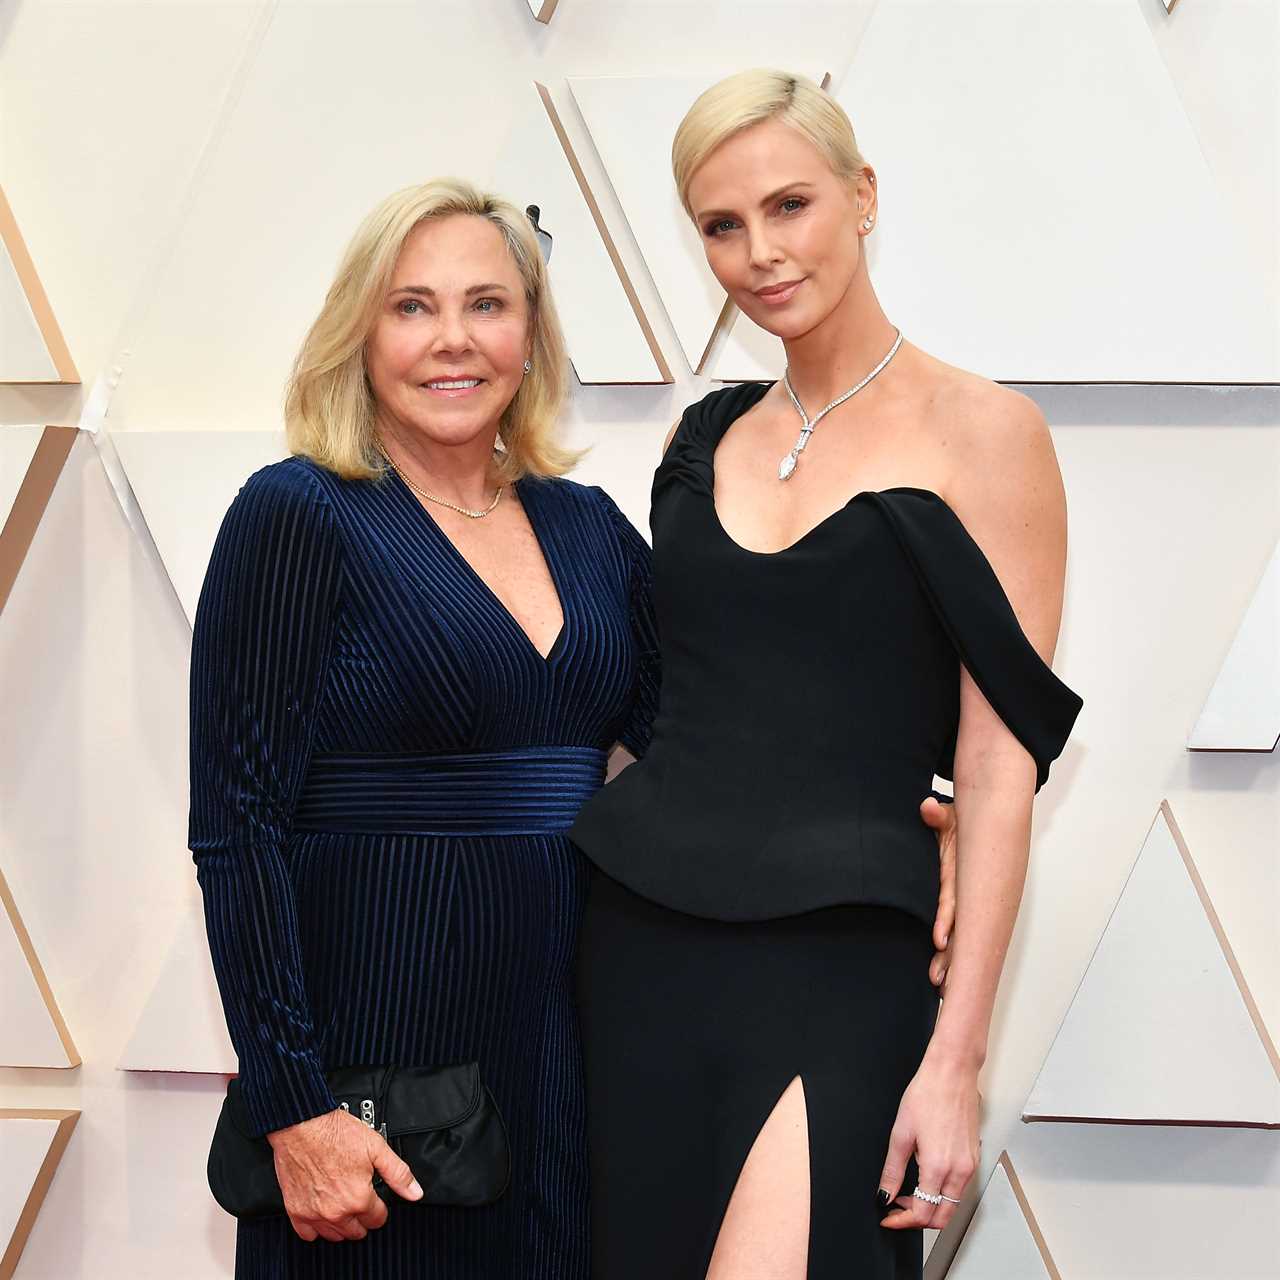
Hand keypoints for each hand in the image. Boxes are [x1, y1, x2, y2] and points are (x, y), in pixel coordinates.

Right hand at [266, 1108, 423, 1241]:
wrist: (303, 1125)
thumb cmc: (335, 1133)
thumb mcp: (376, 1147)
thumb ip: (398, 1173)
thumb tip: (415, 1192)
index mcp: (359, 1197)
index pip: (377, 1219)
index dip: (380, 1209)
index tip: (376, 1200)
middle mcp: (336, 1211)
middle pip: (356, 1232)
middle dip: (362, 1218)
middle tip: (360, 1200)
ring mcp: (314, 1214)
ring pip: (334, 1235)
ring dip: (341, 1225)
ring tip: (343, 1206)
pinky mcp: (295, 1211)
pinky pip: (307, 1234)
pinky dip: (315, 1228)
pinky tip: (321, 1212)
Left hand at [876, 1058, 979, 1232]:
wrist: (952, 1072)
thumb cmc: (928, 1094)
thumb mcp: (901, 1133)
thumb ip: (892, 1169)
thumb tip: (885, 1193)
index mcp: (938, 1167)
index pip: (922, 1213)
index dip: (902, 1221)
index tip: (889, 1217)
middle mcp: (959, 1171)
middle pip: (941, 1217)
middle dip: (918, 1220)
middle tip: (897, 1210)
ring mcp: (970, 1165)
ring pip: (952, 1204)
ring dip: (931, 1206)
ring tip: (908, 1193)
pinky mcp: (974, 1157)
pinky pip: (959, 1188)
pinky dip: (942, 1193)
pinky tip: (926, 1178)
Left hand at [919, 794, 956, 990]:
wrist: (971, 826)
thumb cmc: (955, 826)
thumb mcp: (949, 819)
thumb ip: (938, 817)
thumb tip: (928, 809)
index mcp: (957, 873)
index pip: (952, 899)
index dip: (946, 919)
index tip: (940, 941)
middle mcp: (962, 891)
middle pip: (957, 926)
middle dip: (950, 954)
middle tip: (939, 978)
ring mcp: (960, 900)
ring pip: (958, 936)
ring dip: (950, 961)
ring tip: (941, 986)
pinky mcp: (958, 905)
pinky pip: (956, 933)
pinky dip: (952, 955)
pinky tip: (946, 979)